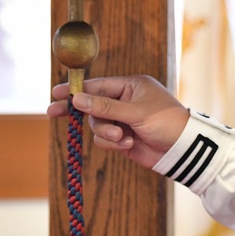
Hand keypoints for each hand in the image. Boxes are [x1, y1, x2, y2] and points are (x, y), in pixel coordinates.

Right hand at [47, 75, 190, 169]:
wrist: (182, 150)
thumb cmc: (165, 122)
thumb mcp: (135, 112)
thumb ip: (105, 106)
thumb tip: (77, 98)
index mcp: (131, 86)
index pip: (97, 85)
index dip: (76, 89)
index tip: (56, 93)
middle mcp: (125, 101)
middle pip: (92, 105)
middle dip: (81, 112)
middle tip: (52, 112)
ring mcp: (123, 120)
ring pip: (97, 125)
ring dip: (106, 132)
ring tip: (122, 137)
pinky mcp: (122, 138)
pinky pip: (104, 140)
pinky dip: (113, 143)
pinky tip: (129, 144)